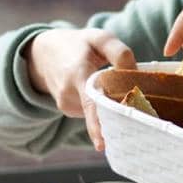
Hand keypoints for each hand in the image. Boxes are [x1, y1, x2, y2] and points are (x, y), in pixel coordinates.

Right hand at [23, 28, 135, 150]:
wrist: (44, 54)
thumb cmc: (78, 45)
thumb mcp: (99, 37)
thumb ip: (119, 52)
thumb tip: (135, 74)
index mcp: (77, 73)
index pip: (89, 103)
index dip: (96, 124)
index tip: (102, 144)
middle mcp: (68, 93)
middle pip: (98, 113)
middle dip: (117, 118)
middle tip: (137, 117)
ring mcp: (66, 105)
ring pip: (97, 113)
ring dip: (111, 107)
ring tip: (116, 91)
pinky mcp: (68, 111)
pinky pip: (91, 113)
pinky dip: (102, 107)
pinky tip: (103, 95)